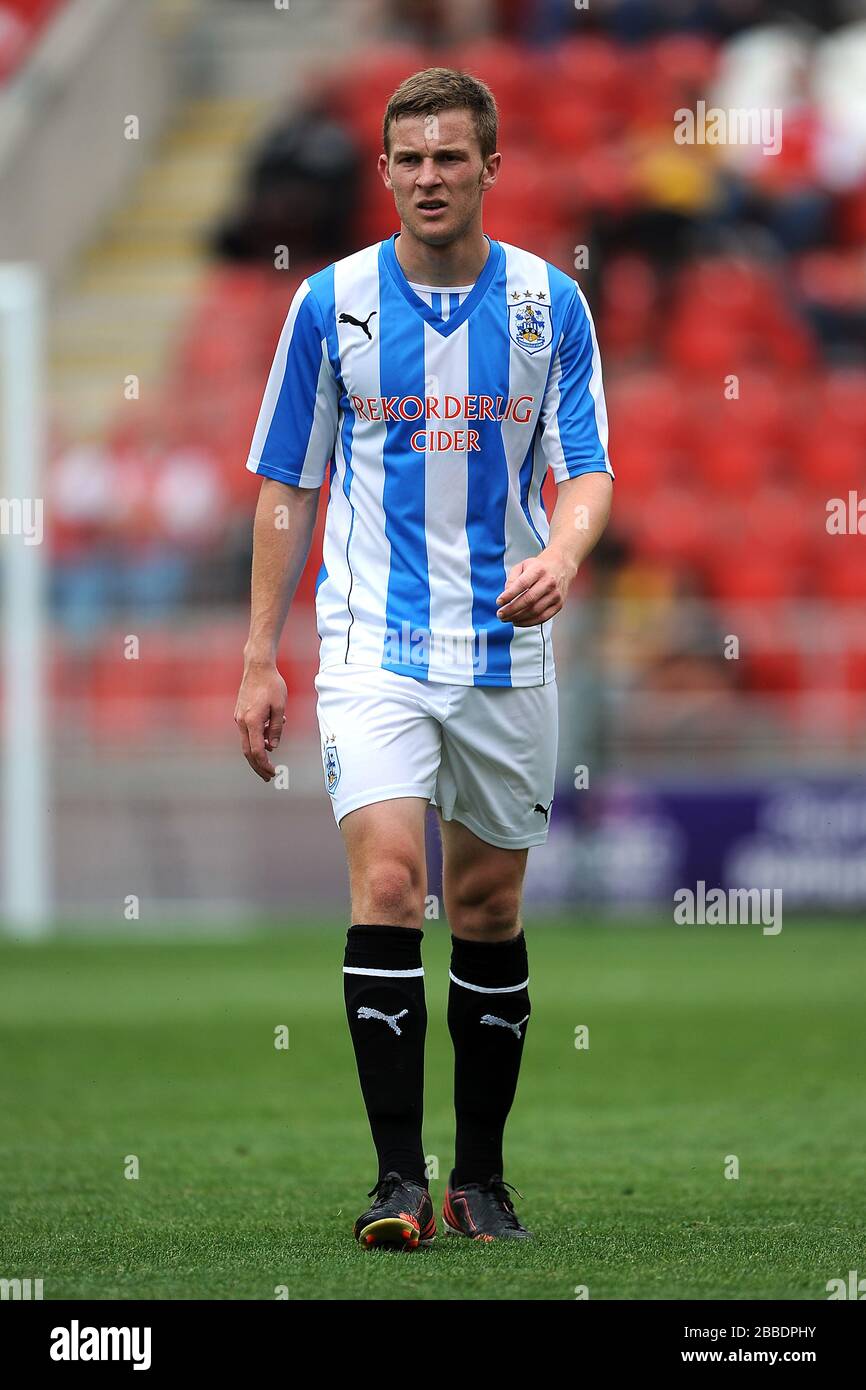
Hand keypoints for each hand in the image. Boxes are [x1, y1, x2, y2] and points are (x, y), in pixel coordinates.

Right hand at [234, 661, 287, 781]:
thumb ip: (276, 728)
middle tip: (268, 777)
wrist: (257, 667)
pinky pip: (249, 731)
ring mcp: (239, 717)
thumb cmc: (271, 685)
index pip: (256, 751)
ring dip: (259, 751)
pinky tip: (270, 733)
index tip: (272, 773)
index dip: (264, 765)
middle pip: (248, 751)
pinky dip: (258, 737)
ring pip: (248, 741)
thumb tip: (272, 746)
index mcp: (252, 721)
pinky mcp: (240, 713)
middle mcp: (242, 721)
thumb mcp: (280, 707)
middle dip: (258, 766)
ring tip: (271, 754)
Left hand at [495, 550, 575, 626]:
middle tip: (500, 614)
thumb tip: (506, 595)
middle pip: (528, 600)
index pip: (522, 584)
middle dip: (511, 610)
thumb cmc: (539, 567)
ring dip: (518, 618)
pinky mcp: (558, 605)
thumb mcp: (523, 566)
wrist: (561, 567)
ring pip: (535, 611)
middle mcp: (549, 582)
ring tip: (507, 619)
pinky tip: (518, 622)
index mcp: (538, 570)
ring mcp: (555, 595)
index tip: (499, 602)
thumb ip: (512, 579)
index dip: (509, 595)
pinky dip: (528, 622)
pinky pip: (543, 618)